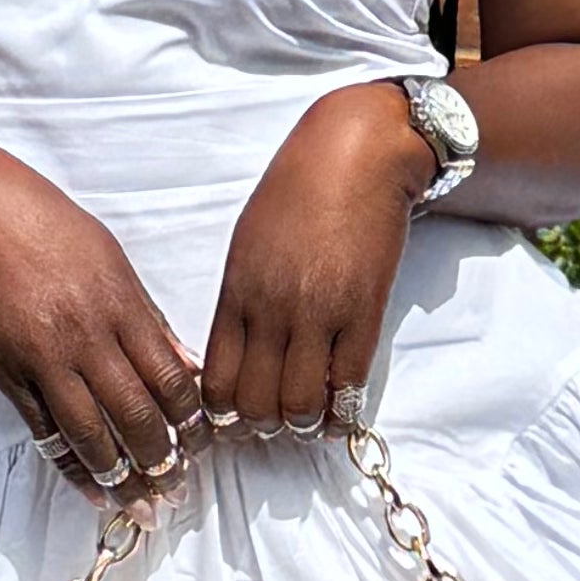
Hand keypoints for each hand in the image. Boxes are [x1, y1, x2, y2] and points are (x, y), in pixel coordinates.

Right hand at [0, 136, 199, 492]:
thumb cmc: (50, 229)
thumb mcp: (114, 263)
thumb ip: (149, 319)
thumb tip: (185, 367)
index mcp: (120, 306)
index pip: (170, 379)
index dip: (192, 421)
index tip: (204, 444)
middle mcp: (85, 336)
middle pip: (135, 414)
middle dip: (162, 460)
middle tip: (178, 489)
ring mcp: (43, 358)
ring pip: (91, 434)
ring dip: (121, 477)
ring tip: (143, 506)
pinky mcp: (7, 373)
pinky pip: (45, 431)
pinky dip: (72, 466)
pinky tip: (93, 489)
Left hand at [202, 87, 435, 438]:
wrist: (355, 155)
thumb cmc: (299, 191)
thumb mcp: (248, 243)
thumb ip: (242, 298)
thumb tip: (240, 351)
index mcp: (237, 292)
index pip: (216, 381)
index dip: (224, 413)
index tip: (237, 417)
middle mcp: (271, 310)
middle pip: (254, 403)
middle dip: (263, 424)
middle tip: (275, 420)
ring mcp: (318, 314)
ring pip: (299, 404)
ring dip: (303, 421)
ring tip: (309, 416)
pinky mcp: (363, 312)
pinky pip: (349, 383)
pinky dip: (344, 410)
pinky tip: (343, 413)